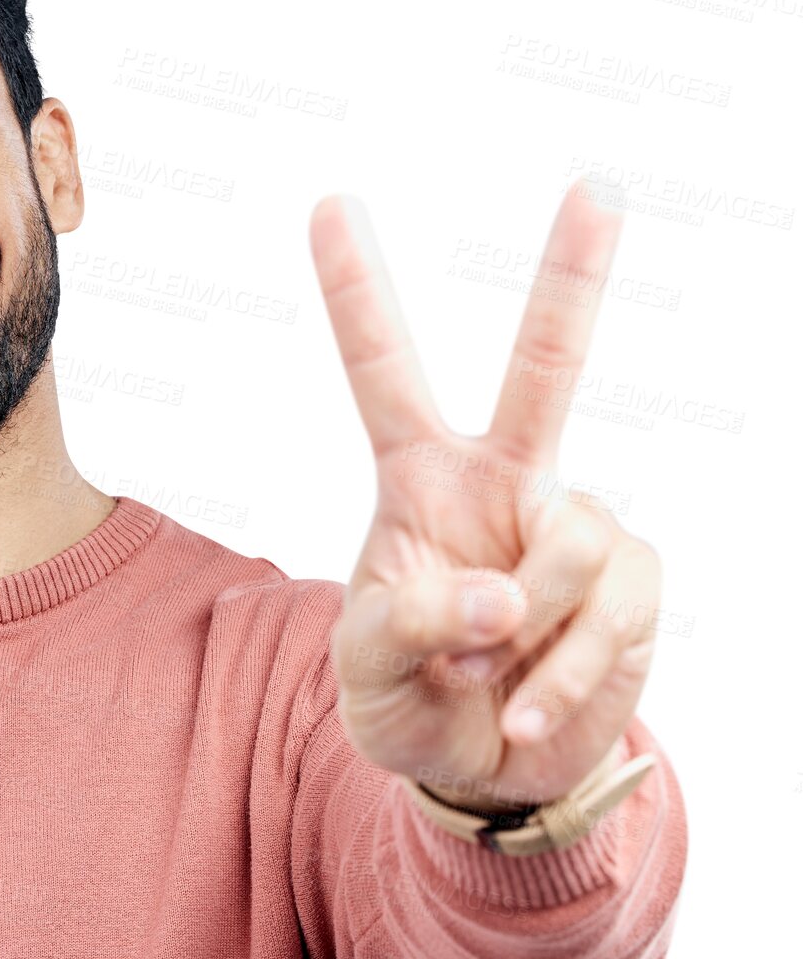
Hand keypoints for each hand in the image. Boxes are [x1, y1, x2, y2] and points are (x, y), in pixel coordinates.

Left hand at [308, 178, 660, 810]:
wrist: (487, 772)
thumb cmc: (409, 701)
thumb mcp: (366, 671)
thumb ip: (405, 624)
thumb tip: (502, 591)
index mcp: (418, 479)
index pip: (383, 372)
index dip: (357, 292)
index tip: (328, 203)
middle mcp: (503, 481)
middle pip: (545, 368)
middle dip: (574, 279)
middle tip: (598, 186)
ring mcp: (574, 525)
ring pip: (572, 539)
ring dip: (525, 632)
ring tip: (488, 674)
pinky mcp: (631, 581)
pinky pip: (610, 612)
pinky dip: (564, 675)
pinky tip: (528, 708)